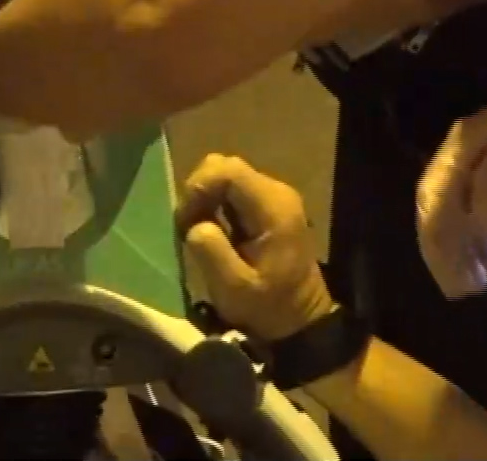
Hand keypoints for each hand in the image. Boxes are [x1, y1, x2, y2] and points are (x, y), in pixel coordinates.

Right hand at [175, 154, 334, 342]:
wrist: (301, 319)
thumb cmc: (269, 307)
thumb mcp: (234, 289)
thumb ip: (211, 251)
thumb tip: (196, 225)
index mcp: (273, 207)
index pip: (227, 170)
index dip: (198, 187)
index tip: (185, 222)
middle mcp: (277, 192)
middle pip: (226, 166)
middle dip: (199, 192)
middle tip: (188, 228)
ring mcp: (275, 197)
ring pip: (227, 175)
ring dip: (206, 199)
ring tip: (198, 233)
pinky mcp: (268, 205)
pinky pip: (234, 190)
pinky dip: (216, 204)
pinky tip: (214, 232)